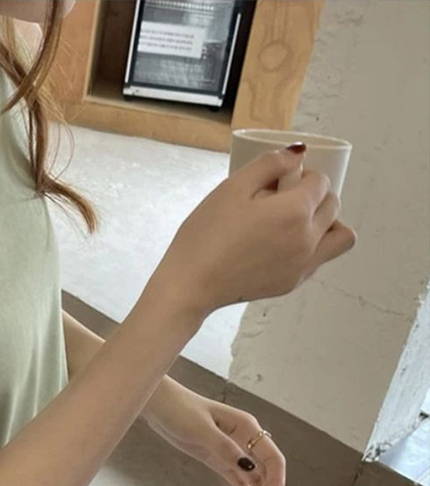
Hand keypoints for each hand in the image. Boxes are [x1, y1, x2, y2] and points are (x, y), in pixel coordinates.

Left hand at [142, 379, 285, 485]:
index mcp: (247, 426)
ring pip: (254, 479)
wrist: (159, 405)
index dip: (275, 482)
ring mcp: (233, 450)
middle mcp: (245, 439)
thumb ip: (224, 448)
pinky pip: (238, 480)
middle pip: (266, 471)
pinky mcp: (220, 459)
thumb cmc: (179, 409)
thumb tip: (249, 468)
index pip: (273, 458)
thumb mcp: (200, 429)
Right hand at [149, 145, 356, 319]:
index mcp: (295, 212)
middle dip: (316, 195)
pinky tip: (282, 245)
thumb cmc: (205, 237)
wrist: (191, 285)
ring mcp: (303, 265)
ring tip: (297, 223)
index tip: (281, 180)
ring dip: (327, 223)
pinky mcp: (292, 283)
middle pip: (333, 206)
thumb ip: (268, 165)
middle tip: (285, 198)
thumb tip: (297, 154)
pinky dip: (313, 247)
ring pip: (340, 237)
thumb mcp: (231, 189)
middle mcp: (308, 239)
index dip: (302, 174)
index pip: (321, 182)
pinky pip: (320, 259)